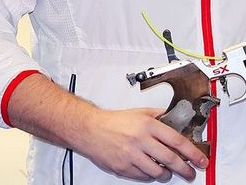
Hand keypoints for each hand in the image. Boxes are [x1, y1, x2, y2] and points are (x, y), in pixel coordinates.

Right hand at [73, 107, 208, 181]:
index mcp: (147, 125)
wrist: (88, 129)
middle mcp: (140, 140)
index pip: (177, 142)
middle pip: (171, 160)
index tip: (201, 160)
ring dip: (167, 175)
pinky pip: (143, 177)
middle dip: (185, 170)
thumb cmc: (112, 121)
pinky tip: (148, 169)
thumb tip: (178, 120)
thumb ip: (159, 116)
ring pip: (159, 172)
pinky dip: (149, 175)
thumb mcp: (138, 113)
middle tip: (190, 173)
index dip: (193, 153)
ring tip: (167, 172)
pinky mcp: (123, 167)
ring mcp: (131, 155)